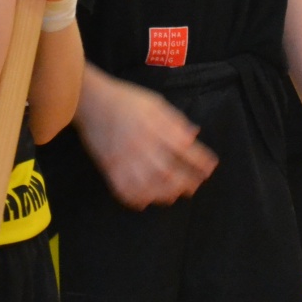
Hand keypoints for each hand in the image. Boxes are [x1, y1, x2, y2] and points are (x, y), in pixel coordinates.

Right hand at [74, 72, 217, 208]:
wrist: (92, 102)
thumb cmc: (127, 100)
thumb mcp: (156, 104)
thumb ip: (176, 121)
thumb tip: (194, 135)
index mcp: (157, 128)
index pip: (185, 150)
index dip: (201, 161)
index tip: (210, 168)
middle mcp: (144, 146)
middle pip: (170, 173)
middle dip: (186, 182)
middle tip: (195, 186)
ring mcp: (126, 160)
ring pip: (150, 186)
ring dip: (165, 194)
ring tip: (174, 196)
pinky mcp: (110, 168)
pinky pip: (124, 190)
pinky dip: (137, 199)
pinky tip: (146, 201)